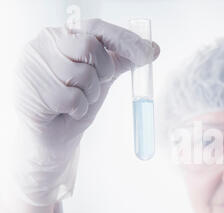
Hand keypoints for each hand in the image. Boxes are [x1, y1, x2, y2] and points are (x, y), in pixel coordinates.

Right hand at [13, 19, 159, 205]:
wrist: (54, 135)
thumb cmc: (75, 101)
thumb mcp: (102, 77)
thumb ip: (122, 60)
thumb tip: (153, 48)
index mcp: (62, 35)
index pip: (96, 28)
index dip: (124, 40)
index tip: (146, 54)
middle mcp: (44, 43)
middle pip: (90, 47)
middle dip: (104, 71)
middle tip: (98, 85)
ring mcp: (34, 65)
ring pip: (83, 75)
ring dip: (90, 95)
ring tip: (78, 101)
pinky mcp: (32, 90)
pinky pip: (73, 98)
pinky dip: (79, 110)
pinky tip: (67, 112)